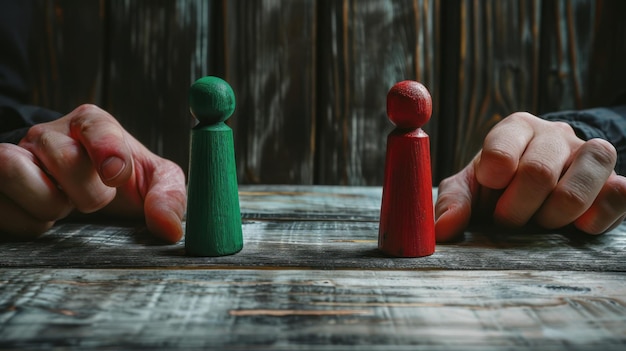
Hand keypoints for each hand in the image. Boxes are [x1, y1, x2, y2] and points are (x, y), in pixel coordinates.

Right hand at [0, 104, 185, 241]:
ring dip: (47, 204)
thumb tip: (169, 228)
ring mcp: (16, 155)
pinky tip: (43, 216)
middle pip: (59, 154)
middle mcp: (50, 134)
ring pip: (12, 169)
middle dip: (85, 192)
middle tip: (96, 202)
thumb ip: (169, 197)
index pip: (95, 124)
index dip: (107, 149)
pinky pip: (1, 207)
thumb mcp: (152, 181)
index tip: (116, 176)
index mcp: (93, 124)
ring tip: (65, 207)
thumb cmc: (119, 180)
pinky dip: (26, 222)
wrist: (78, 189)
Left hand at [435, 112, 625, 240]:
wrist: (539, 183)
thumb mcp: (470, 187)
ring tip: (541, 221)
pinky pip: (618, 195)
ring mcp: (589, 155)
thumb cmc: (497, 184)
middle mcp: (555, 135)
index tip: (490, 189)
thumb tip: (443, 230)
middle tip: (508, 220)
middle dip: (516, 208)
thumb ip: (454, 203)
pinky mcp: (615, 180)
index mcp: (516, 127)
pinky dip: (594, 219)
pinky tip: (575, 226)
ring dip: (554, 214)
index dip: (493, 177)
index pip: (502, 148)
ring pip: (583, 182)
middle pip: (538, 172)